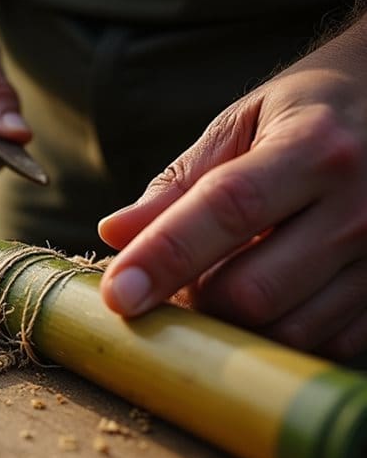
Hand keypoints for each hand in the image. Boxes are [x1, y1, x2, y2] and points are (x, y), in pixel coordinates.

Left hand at [98, 20, 366, 359]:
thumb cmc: (311, 112)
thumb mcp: (243, 125)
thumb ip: (180, 183)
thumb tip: (114, 234)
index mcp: (314, 147)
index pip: (227, 210)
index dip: (164, 256)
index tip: (117, 296)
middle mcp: (363, 204)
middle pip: (253, 290)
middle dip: (195, 302)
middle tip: (173, 285)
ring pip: (288, 330)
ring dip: (235, 326)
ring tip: (224, 284)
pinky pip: (328, 345)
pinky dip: (281, 338)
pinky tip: (272, 300)